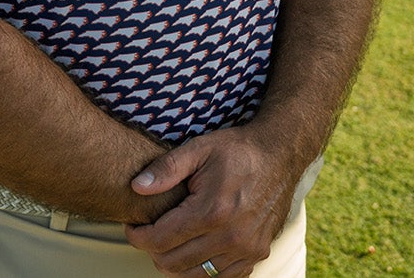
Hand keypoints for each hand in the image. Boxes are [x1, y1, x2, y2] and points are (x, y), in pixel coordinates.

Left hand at [122, 127, 296, 277]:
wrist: (279, 156)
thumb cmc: (236, 150)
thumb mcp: (199, 149)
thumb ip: (166, 169)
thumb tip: (136, 187)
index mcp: (213, 211)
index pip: (160, 240)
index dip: (138, 236)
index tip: (133, 226)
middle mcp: (231, 237)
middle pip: (173, 263)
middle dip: (153, 250)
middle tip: (150, 232)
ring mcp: (247, 250)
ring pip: (195, 275)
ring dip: (176, 262)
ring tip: (171, 239)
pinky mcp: (257, 254)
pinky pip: (221, 277)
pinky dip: (203, 269)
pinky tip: (196, 248)